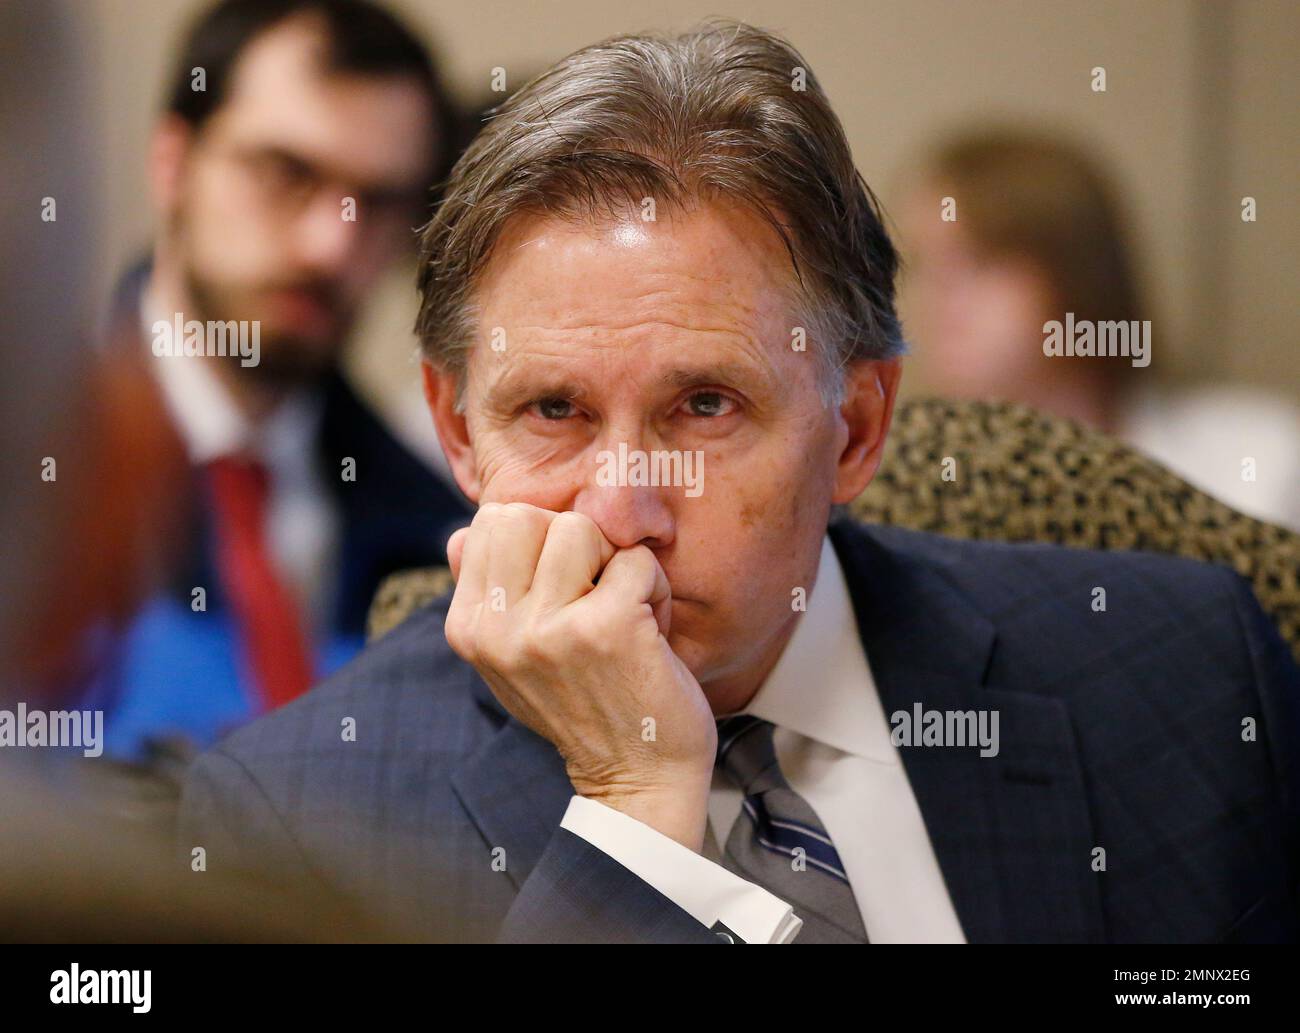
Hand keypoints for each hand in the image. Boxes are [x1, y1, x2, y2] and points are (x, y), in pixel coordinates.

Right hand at [444, 503, 715, 850]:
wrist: (636, 777)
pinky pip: (636, 560)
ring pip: (581, 527)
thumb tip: (463, 532)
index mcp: (468, 628)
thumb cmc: (582, 702)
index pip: (491, 522)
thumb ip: (487, 592)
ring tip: (621, 611)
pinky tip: (649, 632)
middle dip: (573, 542)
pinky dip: (654, 588)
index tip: (562, 589)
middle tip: (594, 593)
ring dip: (615, 563)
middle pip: (529, 515)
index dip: (539, 540)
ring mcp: (547, 629)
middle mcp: (497, 629)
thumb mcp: (511, 655)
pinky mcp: (603, 627)